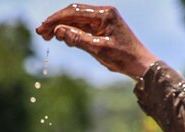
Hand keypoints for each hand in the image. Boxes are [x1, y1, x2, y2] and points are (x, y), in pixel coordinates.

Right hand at [36, 4, 157, 79]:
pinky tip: (62, 37)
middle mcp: (104, 13)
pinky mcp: (103, 28)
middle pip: (74, 13)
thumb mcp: (99, 50)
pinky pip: (83, 27)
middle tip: (41, 33)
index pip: (74, 12)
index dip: (56, 20)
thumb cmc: (124, 58)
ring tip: (48, 36)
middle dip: (57, 22)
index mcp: (105, 14)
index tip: (43, 28)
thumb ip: (78, 39)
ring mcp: (104, 20)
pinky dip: (72, 32)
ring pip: (77, 20)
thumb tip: (58, 31)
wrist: (142, 66)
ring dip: (62, 27)